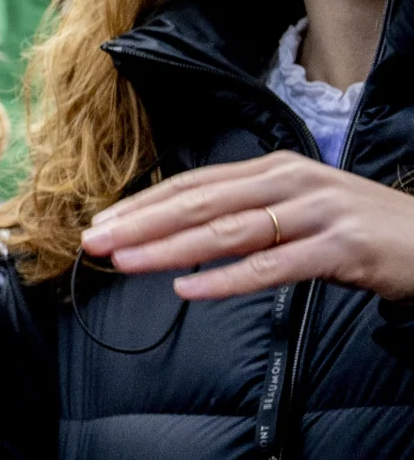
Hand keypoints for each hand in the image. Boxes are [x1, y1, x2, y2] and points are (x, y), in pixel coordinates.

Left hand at [80, 151, 413, 301]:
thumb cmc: (365, 232)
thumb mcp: (303, 211)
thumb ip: (252, 216)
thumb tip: (185, 235)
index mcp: (276, 170)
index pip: (195, 185)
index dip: (145, 203)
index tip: (102, 221)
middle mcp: (292, 182)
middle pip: (200, 204)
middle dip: (141, 223)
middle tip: (95, 240)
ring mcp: (317, 213)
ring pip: (227, 232)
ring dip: (168, 249)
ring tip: (126, 261)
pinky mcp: (340, 249)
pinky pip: (271, 267)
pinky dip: (226, 279)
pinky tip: (189, 289)